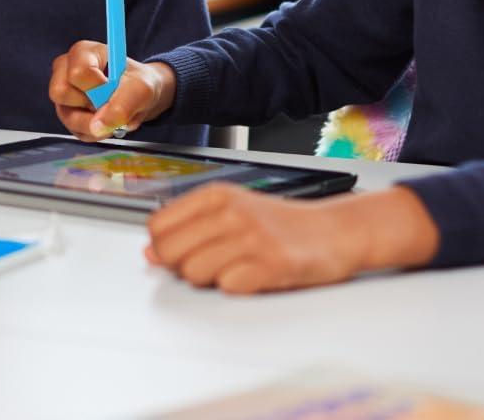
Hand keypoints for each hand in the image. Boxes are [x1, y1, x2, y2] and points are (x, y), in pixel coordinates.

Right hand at [49, 40, 175, 141]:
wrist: (140, 96)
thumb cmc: (138, 83)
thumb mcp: (142, 89)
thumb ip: (123, 104)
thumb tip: (98, 126)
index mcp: (82, 53)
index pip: (77, 72)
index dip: (97, 88)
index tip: (113, 89)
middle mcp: (65, 70)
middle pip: (60, 92)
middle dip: (90, 106)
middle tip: (109, 103)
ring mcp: (63, 94)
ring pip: (68, 116)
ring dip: (96, 124)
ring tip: (112, 115)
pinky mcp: (66, 114)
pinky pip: (76, 131)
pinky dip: (96, 132)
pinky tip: (106, 121)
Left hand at [145, 183, 439, 293]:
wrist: (334, 231)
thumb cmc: (279, 223)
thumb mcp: (231, 212)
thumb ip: (189, 228)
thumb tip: (149, 253)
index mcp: (215, 195)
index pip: (158, 227)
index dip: (164, 248)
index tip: (180, 253)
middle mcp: (230, 211)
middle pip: (170, 252)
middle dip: (181, 267)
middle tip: (210, 264)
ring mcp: (251, 237)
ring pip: (194, 273)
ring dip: (210, 280)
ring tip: (234, 269)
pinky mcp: (272, 264)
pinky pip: (228, 288)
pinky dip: (236, 288)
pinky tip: (253, 276)